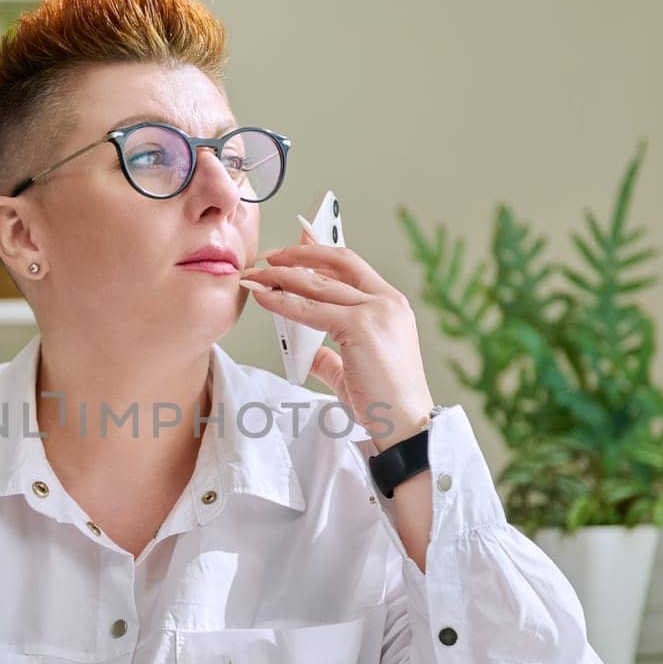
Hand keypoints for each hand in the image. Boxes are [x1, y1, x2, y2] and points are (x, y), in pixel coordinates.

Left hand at [240, 219, 435, 448]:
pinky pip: (311, 309)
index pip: (352, 266)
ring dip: (282, 275)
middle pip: (337, 263)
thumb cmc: (385, 402)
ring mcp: (376, 311)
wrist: (404, 424)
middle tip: (269, 257)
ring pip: (319, 283)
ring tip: (257, 275)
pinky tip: (264, 296)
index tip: (299, 238)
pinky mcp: (361, 327)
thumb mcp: (355, 370)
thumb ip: (332, 357)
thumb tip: (310, 353)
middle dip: (299, 254)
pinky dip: (283, 301)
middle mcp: (387, 302)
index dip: (322, 251)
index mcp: (391, 305)